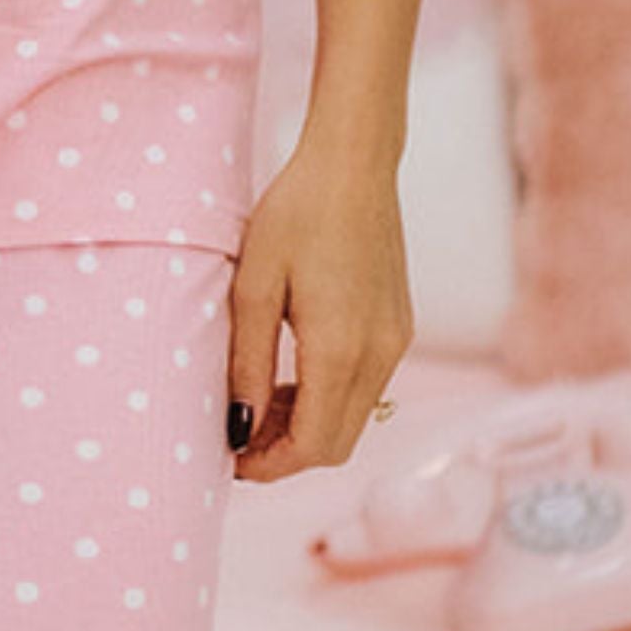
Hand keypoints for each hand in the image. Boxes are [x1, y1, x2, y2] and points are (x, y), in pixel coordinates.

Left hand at [228, 137, 413, 479]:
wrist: (354, 163)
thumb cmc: (296, 214)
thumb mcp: (253, 288)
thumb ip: (246, 365)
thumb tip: (237, 429)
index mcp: (341, 350)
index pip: (314, 446)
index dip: (271, 466)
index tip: (230, 459)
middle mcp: (380, 355)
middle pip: (338, 444)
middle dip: (286, 453)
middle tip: (238, 434)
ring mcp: (396, 342)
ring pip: (354, 419)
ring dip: (307, 426)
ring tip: (257, 402)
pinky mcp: (399, 327)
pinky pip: (367, 388)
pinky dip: (328, 398)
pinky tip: (292, 374)